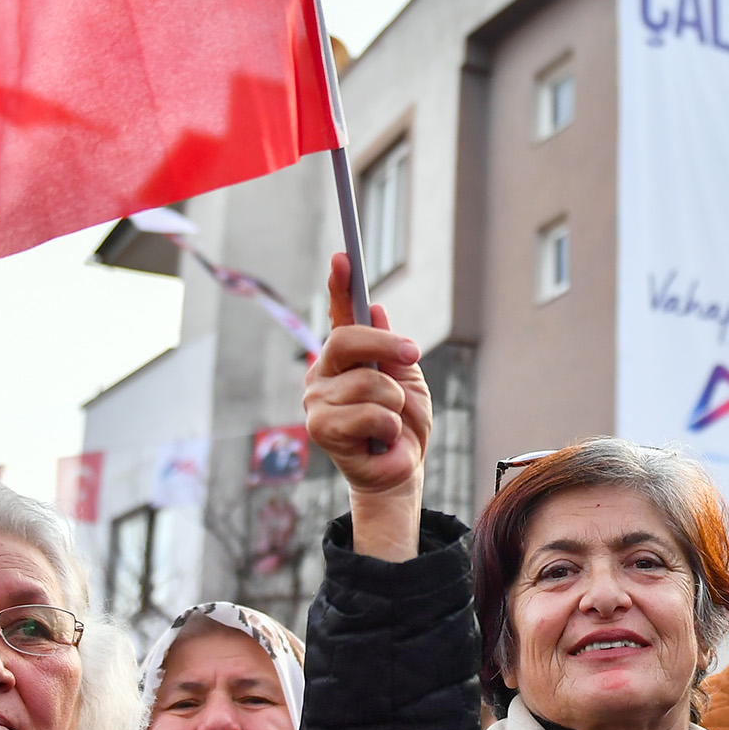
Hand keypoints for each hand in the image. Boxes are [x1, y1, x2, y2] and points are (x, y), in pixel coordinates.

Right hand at [304, 252, 429, 561]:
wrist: (402, 473)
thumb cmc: (403, 425)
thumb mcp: (405, 380)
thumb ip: (387, 347)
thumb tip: (373, 307)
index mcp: (344, 357)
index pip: (338, 314)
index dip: (339, 284)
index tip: (344, 256)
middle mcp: (323, 374)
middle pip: (349, 339)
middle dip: (388, 348)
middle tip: (410, 357)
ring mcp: (318, 402)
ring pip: (370, 384)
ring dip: (395, 406)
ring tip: (390, 424)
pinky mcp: (321, 431)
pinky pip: (374, 415)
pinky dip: (392, 430)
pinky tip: (383, 442)